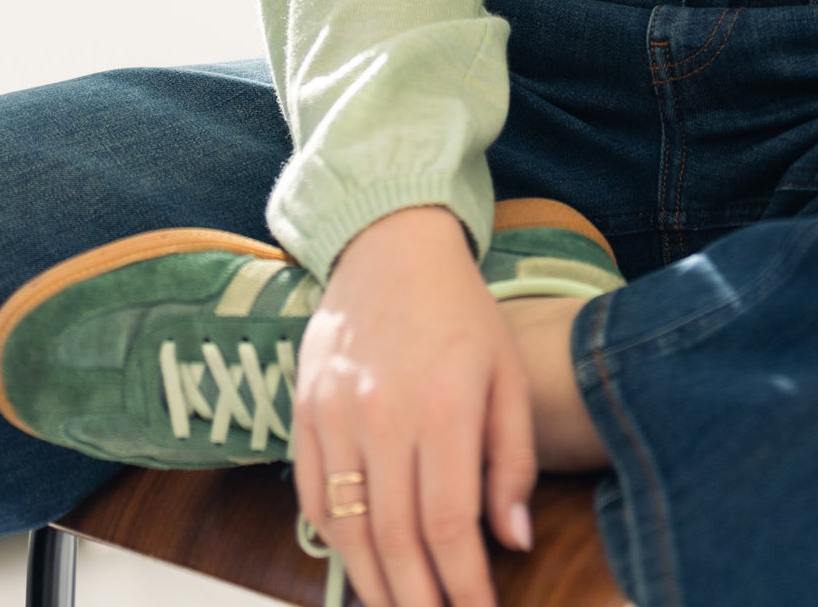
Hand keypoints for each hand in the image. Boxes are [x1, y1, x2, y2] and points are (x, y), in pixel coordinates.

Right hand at [293, 204, 536, 606]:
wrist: (389, 245)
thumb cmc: (460, 312)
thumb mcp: (509, 374)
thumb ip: (513, 460)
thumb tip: (513, 541)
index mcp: (444, 405)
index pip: (449, 526)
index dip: (464, 587)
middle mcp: (384, 413)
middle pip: (396, 540)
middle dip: (418, 602)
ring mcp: (336, 412)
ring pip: (349, 528)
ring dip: (374, 585)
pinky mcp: (304, 409)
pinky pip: (312, 495)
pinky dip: (334, 542)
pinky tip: (359, 566)